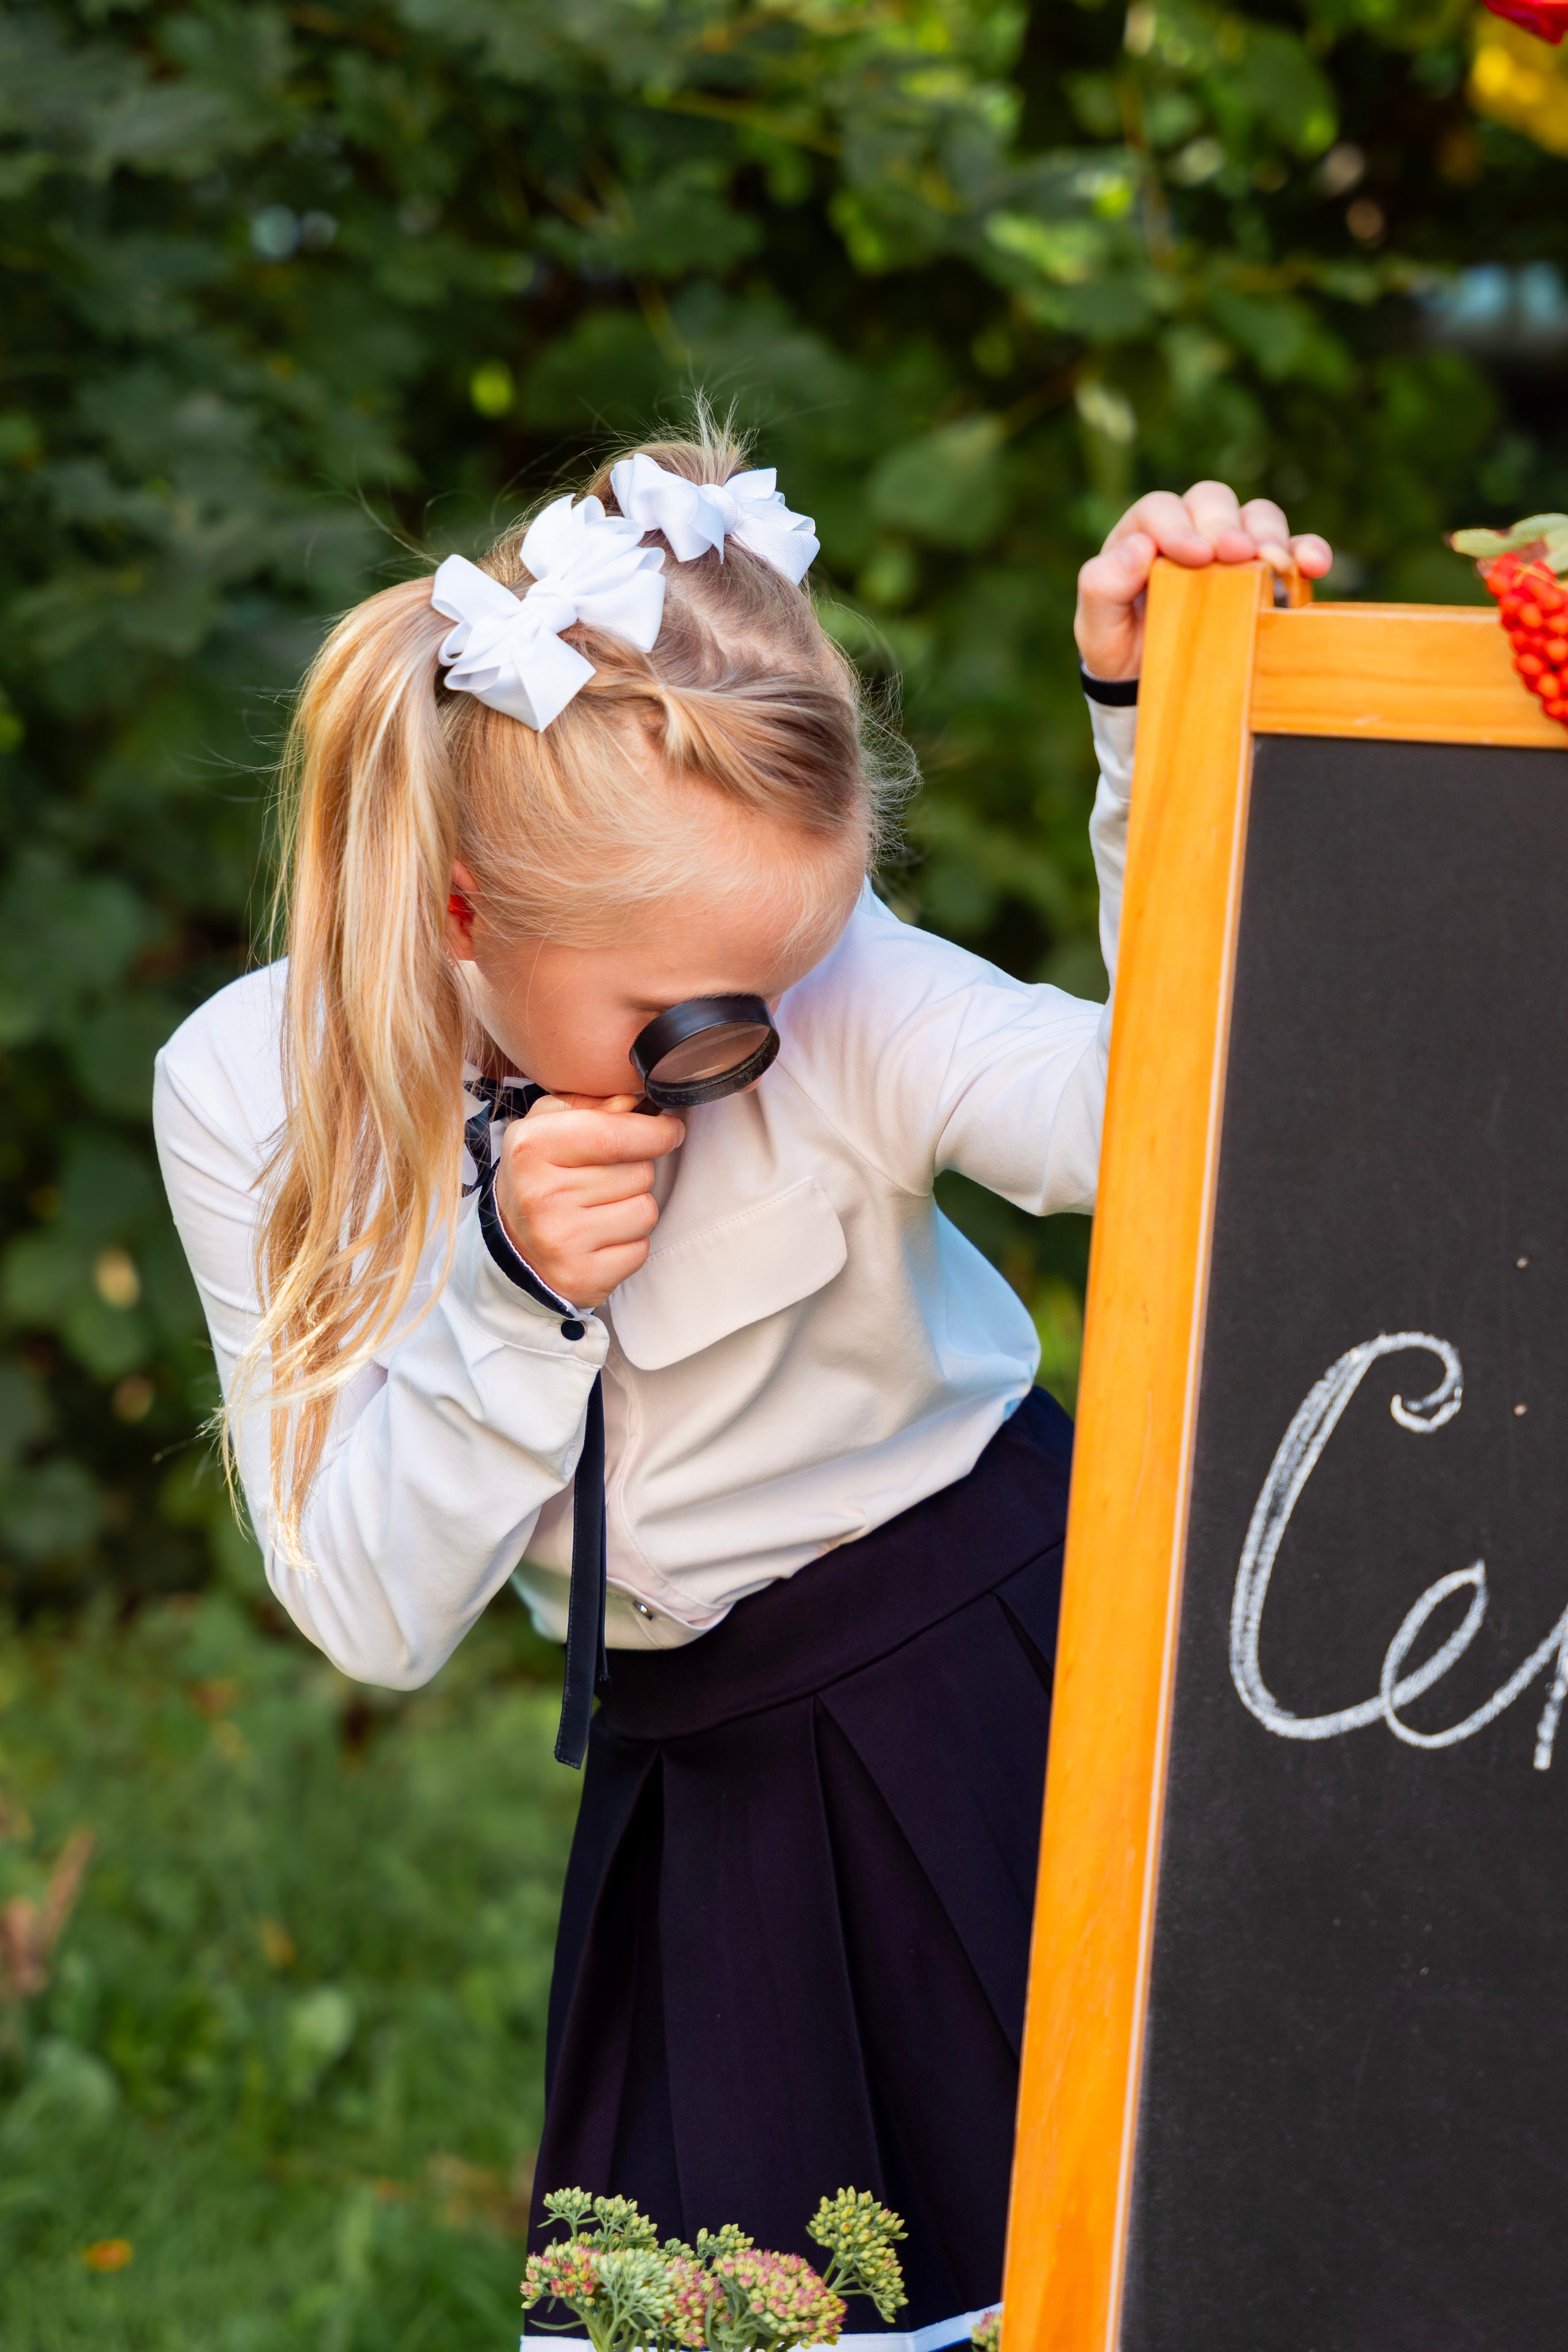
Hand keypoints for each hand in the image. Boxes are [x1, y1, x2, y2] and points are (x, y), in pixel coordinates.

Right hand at [493, 1093, 684, 1310]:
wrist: (513, 1248)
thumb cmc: (539, 1178)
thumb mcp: (546, 1127)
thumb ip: (589, 1105)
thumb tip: (634, 1103)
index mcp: (532, 1147)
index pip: (615, 1135)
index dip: (655, 1132)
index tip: (669, 1132)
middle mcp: (542, 1194)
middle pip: (639, 1172)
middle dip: (639, 1170)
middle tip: (610, 1178)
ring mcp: (562, 1240)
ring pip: (645, 1210)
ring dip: (636, 1206)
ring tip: (604, 1207)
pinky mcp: (582, 1276)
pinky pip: (640, 1249)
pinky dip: (631, 1241)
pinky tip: (603, 1237)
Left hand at [1075, 482, 1333, 681]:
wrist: (1149, 683)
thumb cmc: (1120, 648)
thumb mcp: (1097, 627)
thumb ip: (1103, 586)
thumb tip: (1137, 547)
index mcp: (1144, 534)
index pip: (1161, 509)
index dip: (1179, 526)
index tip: (1196, 555)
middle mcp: (1190, 530)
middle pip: (1213, 501)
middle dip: (1226, 525)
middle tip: (1237, 555)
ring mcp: (1231, 548)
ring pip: (1256, 515)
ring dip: (1268, 533)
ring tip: (1274, 565)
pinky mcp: (1265, 572)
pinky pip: (1293, 548)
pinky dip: (1307, 551)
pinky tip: (1314, 566)